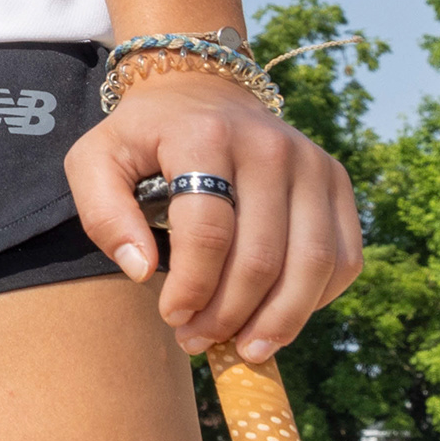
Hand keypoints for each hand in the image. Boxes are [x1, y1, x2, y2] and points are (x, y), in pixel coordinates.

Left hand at [67, 70, 362, 363]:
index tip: (171, 317)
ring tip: (245, 348)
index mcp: (204, 136)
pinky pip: (343, 258)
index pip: (207, 231)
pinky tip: (279, 317)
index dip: (191, 287)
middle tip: (200, 341)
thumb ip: (103, 214)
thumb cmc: (143, 137)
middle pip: (262, 256)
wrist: (202, 92)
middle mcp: (269, 147)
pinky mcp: (338, 182)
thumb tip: (141, 272)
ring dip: (280, 320)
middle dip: (231, 313)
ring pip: (312, 264)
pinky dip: (316, 299)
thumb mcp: (96, 160)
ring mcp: (313, 163)